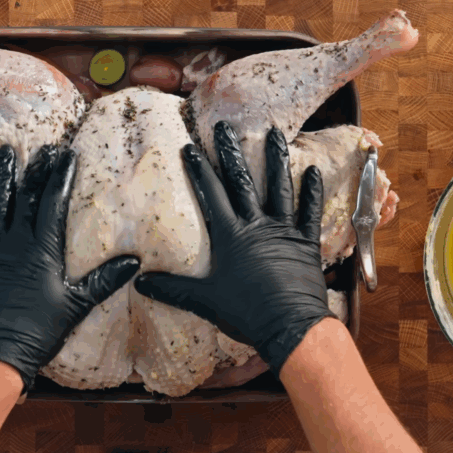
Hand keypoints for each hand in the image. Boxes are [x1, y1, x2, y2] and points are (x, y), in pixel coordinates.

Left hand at [0, 145, 140, 390]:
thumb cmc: (39, 330)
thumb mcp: (77, 305)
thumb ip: (104, 280)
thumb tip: (133, 262)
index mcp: (43, 249)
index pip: (54, 203)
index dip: (61, 177)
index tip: (66, 155)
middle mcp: (16, 243)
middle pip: (26, 198)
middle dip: (35, 171)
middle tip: (42, 149)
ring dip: (0, 179)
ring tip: (3, 153)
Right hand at [134, 121, 332, 375]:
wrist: (289, 325)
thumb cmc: (245, 313)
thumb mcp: (204, 301)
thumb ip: (172, 290)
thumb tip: (140, 283)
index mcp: (230, 236)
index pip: (211, 195)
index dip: (200, 170)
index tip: (191, 147)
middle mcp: (256, 225)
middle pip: (242, 182)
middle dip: (231, 152)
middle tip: (226, 127)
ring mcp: (283, 230)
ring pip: (278, 187)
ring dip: (275, 159)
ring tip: (274, 132)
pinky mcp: (305, 241)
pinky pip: (310, 212)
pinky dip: (311, 192)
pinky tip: (312, 171)